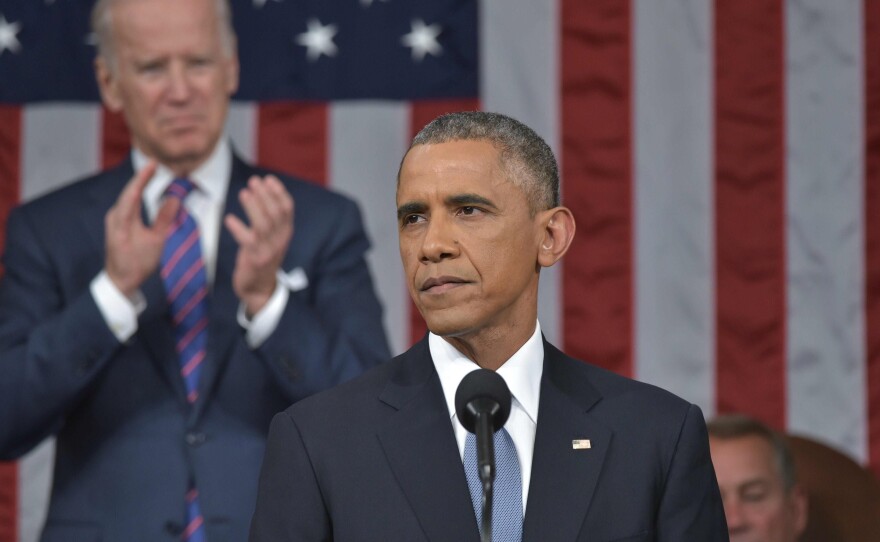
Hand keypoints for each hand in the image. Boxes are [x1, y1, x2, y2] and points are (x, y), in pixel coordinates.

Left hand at [105, 161, 179, 296]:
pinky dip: (137, 196)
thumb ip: (164, 218)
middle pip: (129, 192)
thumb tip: (174, 198)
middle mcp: (115, 216)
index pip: (133, 191)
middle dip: (143, 178)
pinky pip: (127, 205)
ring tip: (152, 175)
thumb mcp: (156, 242)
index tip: (154, 163)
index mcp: (122, 219)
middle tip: (156, 166)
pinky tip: (144, 192)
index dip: (143, 176)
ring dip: (140, 186)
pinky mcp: (116, 224)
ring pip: (128, 198)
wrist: (119, 281)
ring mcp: (114, 220)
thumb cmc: (138, 263)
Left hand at [224, 175, 294, 315]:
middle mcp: (280, 240)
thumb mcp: (271, 237)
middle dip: (265, 195)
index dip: (279, 192)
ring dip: (254, 207)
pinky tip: (229, 219)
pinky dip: (238, 228)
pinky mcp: (255, 259)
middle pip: (276, 213)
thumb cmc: (262, 257)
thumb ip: (270, 219)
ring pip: (264, 224)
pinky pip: (247, 240)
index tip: (268, 179)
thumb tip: (260, 191)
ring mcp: (268, 250)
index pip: (287, 208)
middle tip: (253, 181)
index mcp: (285, 232)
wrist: (259, 288)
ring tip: (244, 193)